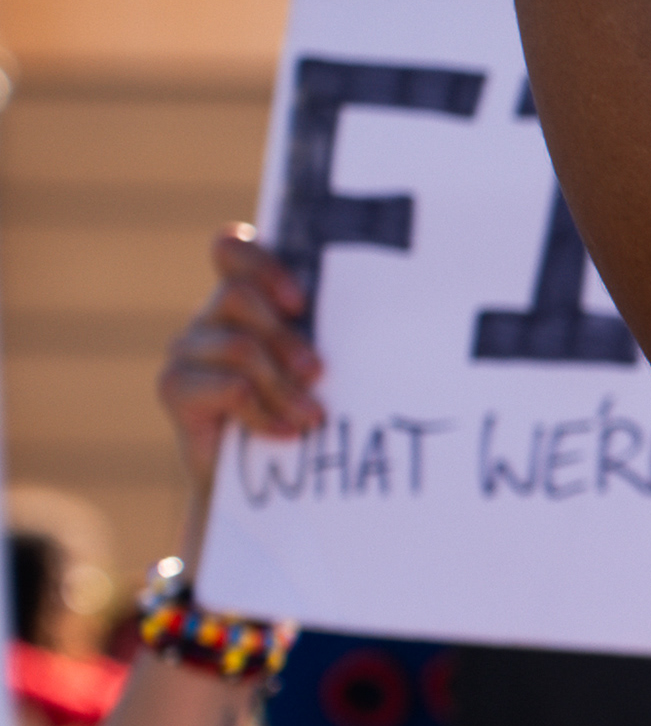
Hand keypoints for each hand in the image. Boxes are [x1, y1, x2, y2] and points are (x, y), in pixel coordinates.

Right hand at [158, 230, 323, 531]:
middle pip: (237, 296)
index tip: (301, 302)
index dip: (260, 263)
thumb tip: (398, 319)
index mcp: (247, 297)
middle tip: (319, 373)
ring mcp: (189, 349)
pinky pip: (227, 388)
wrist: (263, 476)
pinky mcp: (175, 387)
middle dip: (287, 338)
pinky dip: (263, 413)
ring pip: (239, 347)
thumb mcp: (320, 366)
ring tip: (313, 416)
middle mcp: (211, 316)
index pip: (231, 249)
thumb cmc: (305, 407)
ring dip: (284, 386)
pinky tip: (286, 433)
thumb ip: (332, 333)